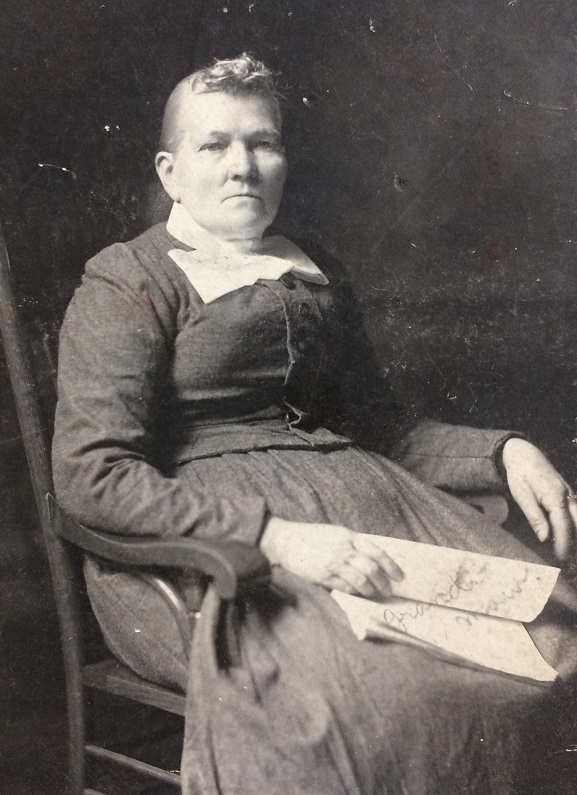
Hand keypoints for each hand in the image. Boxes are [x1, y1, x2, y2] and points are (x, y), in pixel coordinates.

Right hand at [260, 517, 403, 598]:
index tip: (400, 576)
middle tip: (389, 591)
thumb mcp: (336, 533)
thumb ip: (353, 544)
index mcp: (349, 537)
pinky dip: (355, 593)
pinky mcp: (324, 577)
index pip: (377, 552)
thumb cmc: (312, 536)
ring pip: (360, 582)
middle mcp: (343, 550)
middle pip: (371, 569)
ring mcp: (333, 564)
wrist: (287, 541)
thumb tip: (372, 559)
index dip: (391, 566)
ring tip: (375, 595)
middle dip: (383, 583)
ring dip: (371, 591)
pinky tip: (359, 594)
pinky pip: (345, 588)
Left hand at [502, 438, 576, 559]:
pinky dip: (575, 526)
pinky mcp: (568, 495)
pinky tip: (570, 537)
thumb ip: (535, 517)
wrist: (524, 454)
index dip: (564, 544)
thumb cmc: (520, 474)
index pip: (563, 525)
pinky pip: (576, 513)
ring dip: (576, 534)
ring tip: (569, 552)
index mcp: (555, 497)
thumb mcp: (522, 495)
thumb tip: (545, 538)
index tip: (561, 559)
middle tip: (567, 559)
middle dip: (575, 541)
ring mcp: (570, 494)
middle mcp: (567, 496)